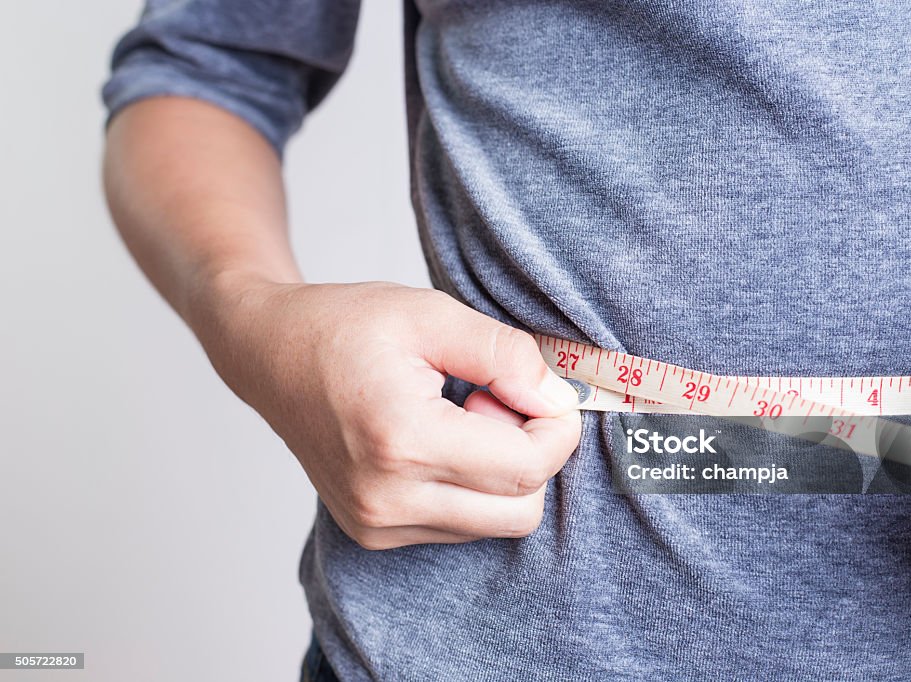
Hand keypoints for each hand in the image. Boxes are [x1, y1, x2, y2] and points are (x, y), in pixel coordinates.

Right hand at [196, 278, 582, 548]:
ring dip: (502, 474)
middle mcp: (387, 498)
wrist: (268, 353)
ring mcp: (376, 524)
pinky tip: (442, 441)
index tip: (546, 390)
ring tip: (463, 418)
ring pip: (495, 524)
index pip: (526, 467)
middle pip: (520, 510)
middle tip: (497, 401)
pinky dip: (472, 487)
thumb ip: (505, 354)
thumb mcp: (431, 314)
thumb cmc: (343, 326)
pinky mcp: (373, 533)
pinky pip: (460, 526)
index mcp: (402, 440)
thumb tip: (559, 399)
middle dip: (534, 454)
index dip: (558, 428)